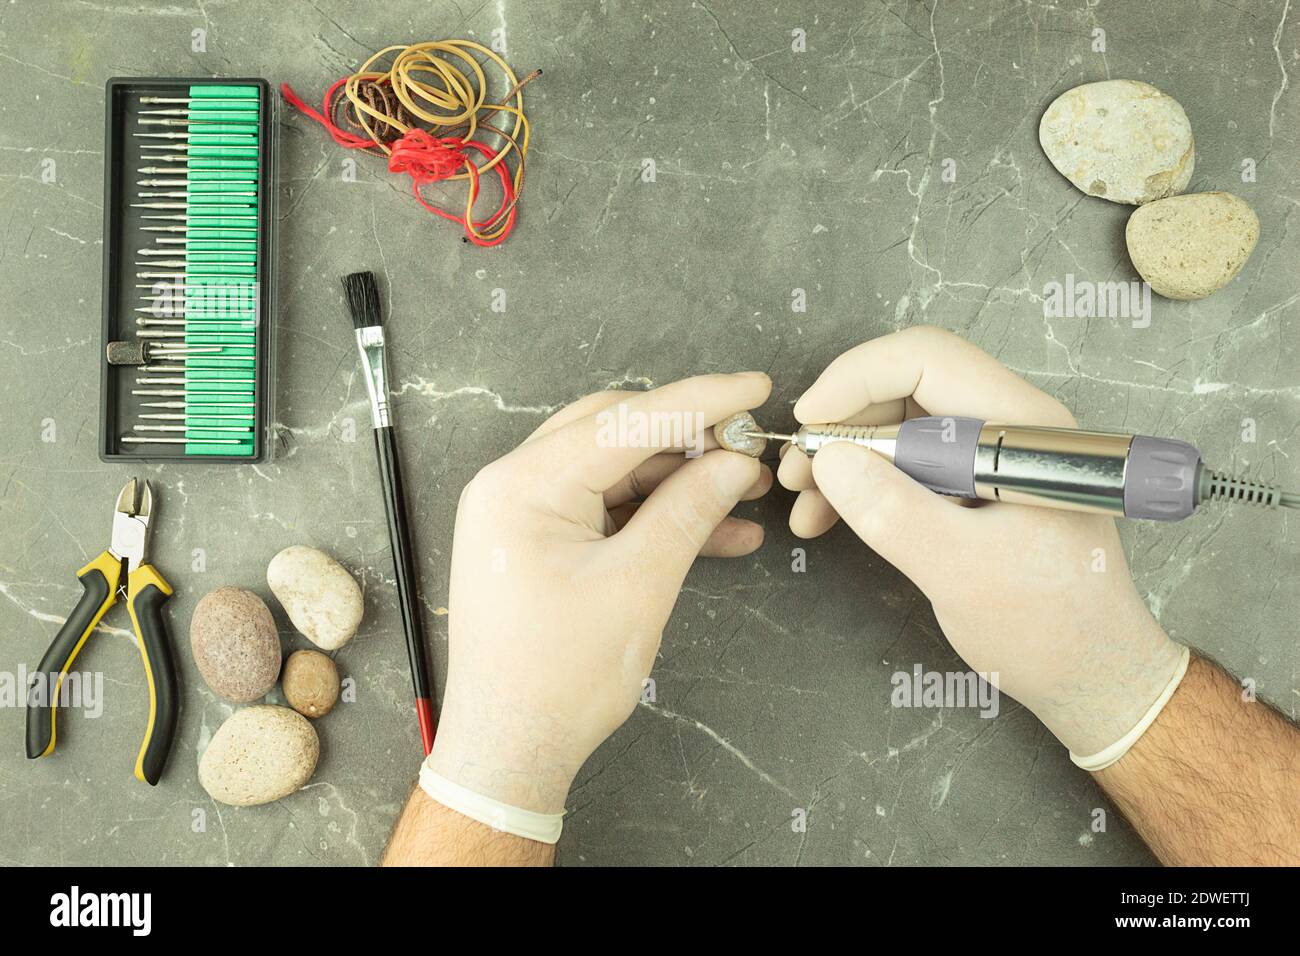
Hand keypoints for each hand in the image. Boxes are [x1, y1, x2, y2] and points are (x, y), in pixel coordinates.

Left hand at [428, 373, 772, 812]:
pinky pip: (606, 508)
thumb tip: (734, 463)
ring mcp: (522, 512)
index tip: (755, 387)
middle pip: (617, 432)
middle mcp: (513, 485)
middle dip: (690, 439)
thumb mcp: (637, 585)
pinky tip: (719, 532)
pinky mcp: (539, 541)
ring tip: (746, 492)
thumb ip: (688, 510)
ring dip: (680, 480)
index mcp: (523, 485)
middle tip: (750, 448)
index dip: (700, 401)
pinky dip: (656, 516)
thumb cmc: (557, 680)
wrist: (511, 750)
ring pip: (617, 470)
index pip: (625, 419)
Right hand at [778, 326, 1184, 755]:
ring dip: (845, 455)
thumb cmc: (1048, 629)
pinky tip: (830, 516)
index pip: (928, 359)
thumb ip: (894, 513)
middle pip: (906, 385)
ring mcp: (992, 454)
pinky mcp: (976, 483)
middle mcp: (1009, 425)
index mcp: (1023, 428)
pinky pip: (908, 461)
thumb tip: (828, 459)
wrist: (1092, 677)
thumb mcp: (962, 573)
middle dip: (842, 421)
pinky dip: (864, 482)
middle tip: (797, 473)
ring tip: (806, 503)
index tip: (807, 425)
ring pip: (898, 423)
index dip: (857, 378)